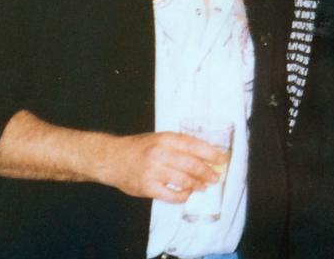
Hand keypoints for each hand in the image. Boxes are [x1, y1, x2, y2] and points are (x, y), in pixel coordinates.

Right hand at [97, 131, 227, 203]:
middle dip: (208, 172)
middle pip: (192, 164)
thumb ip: (178, 145)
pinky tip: (186, 194)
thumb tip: (205, 154)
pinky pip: (171, 195)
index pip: (195, 145)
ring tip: (204, 186)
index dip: (212, 153)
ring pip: (184, 180)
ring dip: (198, 185)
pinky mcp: (147, 187)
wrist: (111, 159)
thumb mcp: (158, 138)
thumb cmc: (137, 148)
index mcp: (165, 138)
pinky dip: (182, 196)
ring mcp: (153, 171)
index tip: (223, 159)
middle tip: (215, 177)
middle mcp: (160, 153)